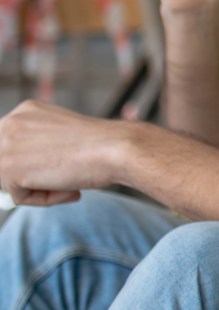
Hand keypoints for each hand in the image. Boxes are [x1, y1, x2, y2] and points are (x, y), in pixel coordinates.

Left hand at [0, 100, 131, 205]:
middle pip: (6, 164)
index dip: (32, 164)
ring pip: (10, 181)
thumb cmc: (101, 146)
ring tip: (67, 182)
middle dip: (29, 177)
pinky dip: (43, 199)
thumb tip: (26, 171)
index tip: (54, 168)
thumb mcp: (62, 136)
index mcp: (26, 110)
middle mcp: (10, 121)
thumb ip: (40, 145)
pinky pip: (18, 197)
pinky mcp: (6, 168)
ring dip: (38, 188)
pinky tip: (67, 187)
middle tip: (62, 176)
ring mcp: (5, 143)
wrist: (117, 149)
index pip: (12, 147)